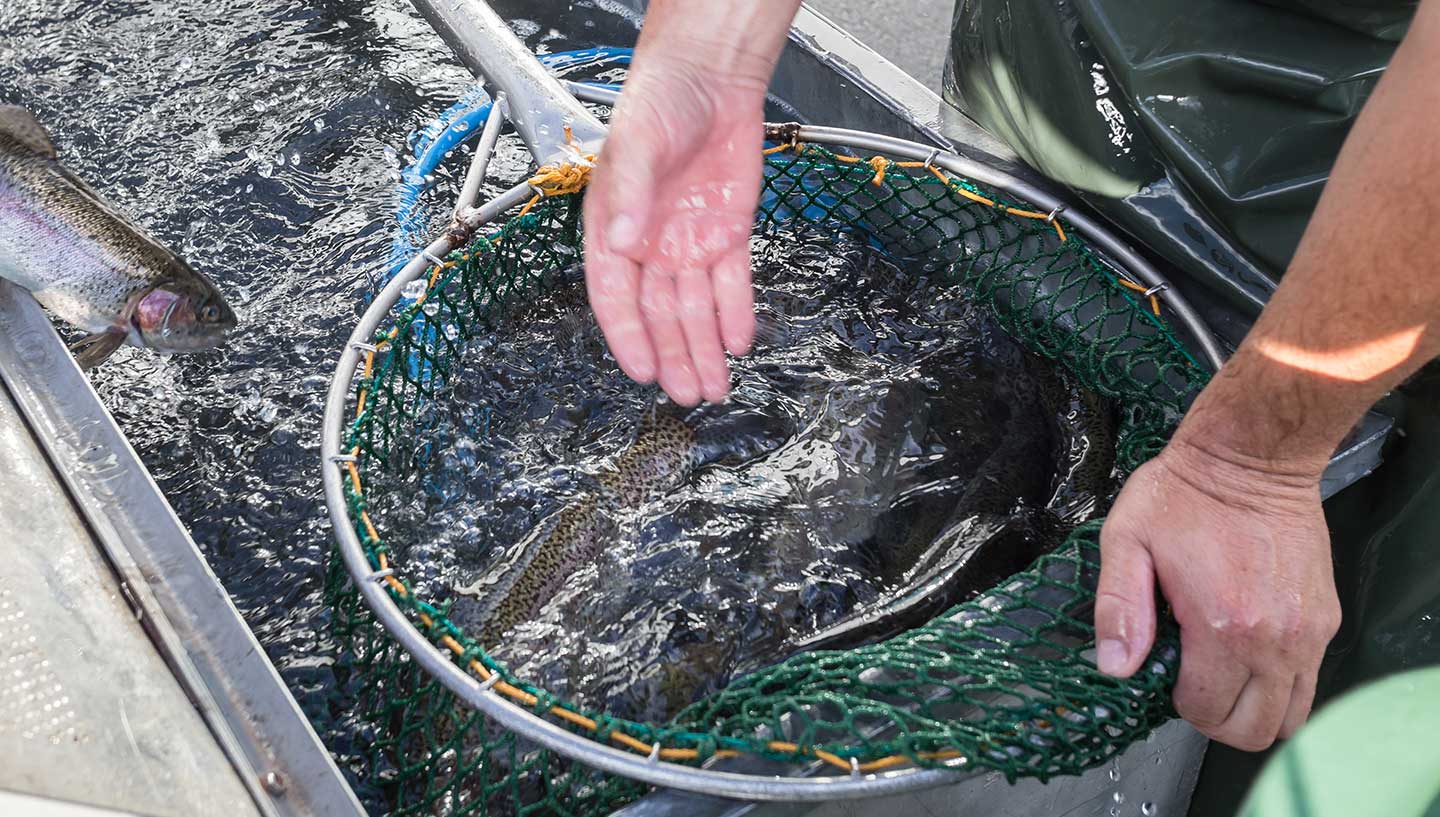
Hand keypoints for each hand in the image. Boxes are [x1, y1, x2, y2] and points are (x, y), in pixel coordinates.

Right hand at [583, 60, 764, 405]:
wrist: (709, 81)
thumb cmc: (657, 106)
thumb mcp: (635, 146)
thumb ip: (629, 195)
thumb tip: (623, 242)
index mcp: (614, 231)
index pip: (616, 297)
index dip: (629, 336)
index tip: (643, 370)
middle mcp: (651, 246)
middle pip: (661, 314)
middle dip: (675, 356)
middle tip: (688, 396)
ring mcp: (690, 243)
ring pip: (697, 309)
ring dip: (705, 349)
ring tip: (714, 388)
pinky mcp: (728, 235)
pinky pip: (732, 284)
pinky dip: (736, 314)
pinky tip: (739, 344)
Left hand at [1094, 435, 1340, 750]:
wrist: (1252, 457)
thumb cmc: (1182, 495)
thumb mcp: (1126, 541)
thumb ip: (1118, 608)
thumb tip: (1114, 667)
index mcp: (1224, 626)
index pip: (1206, 711)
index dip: (1178, 702)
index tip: (1166, 669)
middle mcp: (1278, 639)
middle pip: (1257, 730)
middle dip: (1217, 719)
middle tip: (1193, 682)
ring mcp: (1311, 633)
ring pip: (1293, 716)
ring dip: (1254, 710)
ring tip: (1222, 673)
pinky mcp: (1328, 619)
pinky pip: (1310, 681)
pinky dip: (1280, 684)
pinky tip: (1248, 651)